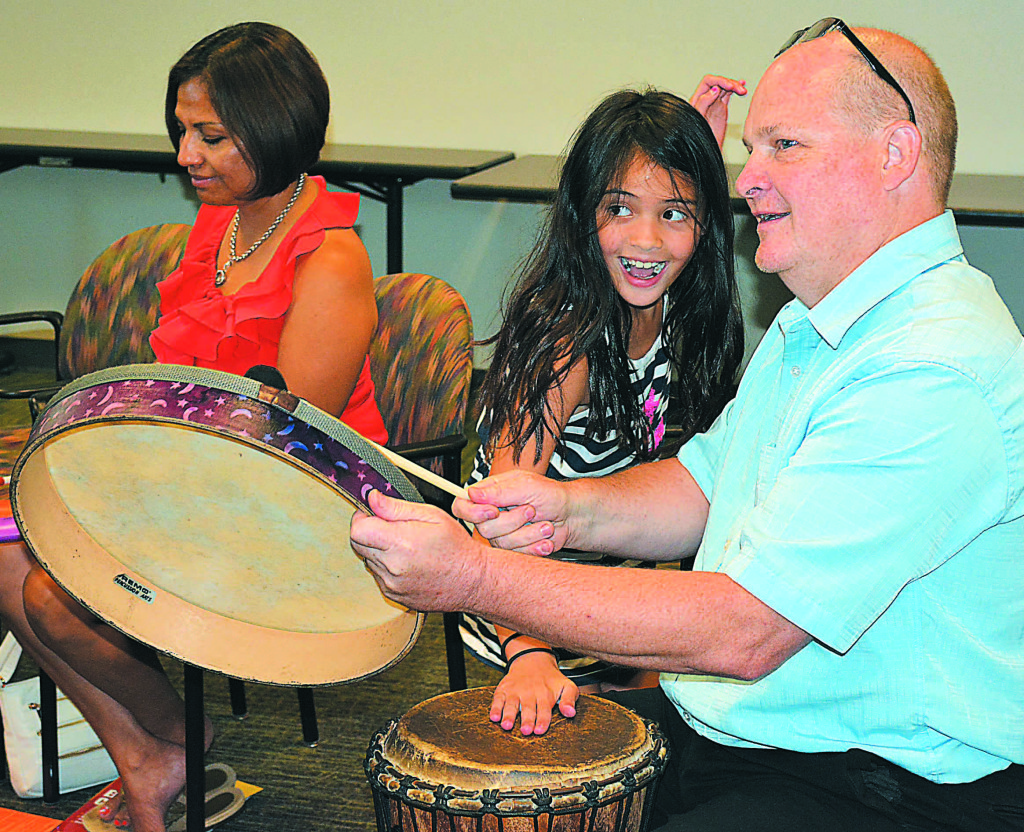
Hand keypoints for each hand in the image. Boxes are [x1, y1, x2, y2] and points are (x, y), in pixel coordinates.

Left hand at [350, 489, 482, 610]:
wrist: (472, 581)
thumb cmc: (456, 547)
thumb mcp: (431, 516)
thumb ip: (397, 507)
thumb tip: (372, 498)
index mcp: (401, 543)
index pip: (357, 529)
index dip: (363, 517)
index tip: (375, 513)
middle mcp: (392, 567)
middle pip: (358, 544)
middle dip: (369, 531)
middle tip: (392, 527)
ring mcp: (391, 584)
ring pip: (368, 559)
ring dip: (379, 549)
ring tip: (405, 546)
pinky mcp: (393, 594)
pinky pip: (378, 574)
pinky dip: (387, 565)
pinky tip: (408, 561)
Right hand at [453, 470, 570, 555]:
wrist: (571, 516)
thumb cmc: (552, 495)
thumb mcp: (526, 486)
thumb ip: (499, 491)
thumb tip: (471, 493)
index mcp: (490, 494)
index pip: (462, 505)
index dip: (473, 512)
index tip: (494, 511)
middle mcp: (492, 515)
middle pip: (484, 528)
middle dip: (513, 521)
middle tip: (531, 510)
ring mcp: (502, 534)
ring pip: (501, 543)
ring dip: (529, 534)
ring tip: (545, 524)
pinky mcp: (514, 550)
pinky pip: (516, 555)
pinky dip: (535, 546)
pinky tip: (544, 538)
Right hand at [490, 649, 578, 735]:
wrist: (532, 659)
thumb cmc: (551, 679)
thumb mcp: (566, 685)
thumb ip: (570, 699)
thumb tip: (570, 712)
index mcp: (546, 695)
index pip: (544, 710)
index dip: (542, 720)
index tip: (540, 730)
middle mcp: (529, 693)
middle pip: (528, 709)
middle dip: (527, 720)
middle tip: (526, 731)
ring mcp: (515, 691)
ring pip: (511, 705)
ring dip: (509, 715)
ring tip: (507, 726)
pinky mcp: (503, 689)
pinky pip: (498, 699)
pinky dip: (495, 708)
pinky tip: (494, 717)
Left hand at [689, 75, 746, 149]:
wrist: (705, 150)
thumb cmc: (698, 138)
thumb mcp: (699, 120)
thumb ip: (703, 103)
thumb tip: (715, 89)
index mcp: (696, 100)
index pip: (708, 82)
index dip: (720, 81)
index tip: (730, 86)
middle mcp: (705, 99)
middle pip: (718, 83)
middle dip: (730, 83)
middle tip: (741, 89)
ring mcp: (713, 102)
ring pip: (724, 87)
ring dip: (735, 86)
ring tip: (744, 91)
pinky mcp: (720, 107)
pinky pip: (728, 94)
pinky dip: (735, 89)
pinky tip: (742, 87)